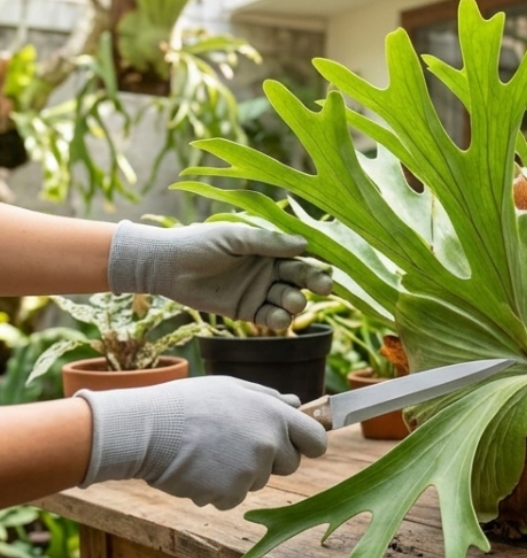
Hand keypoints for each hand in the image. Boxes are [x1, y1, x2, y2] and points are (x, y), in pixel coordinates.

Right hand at [76, 377, 328, 508]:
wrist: (148, 430)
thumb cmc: (187, 404)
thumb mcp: (232, 388)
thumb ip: (269, 398)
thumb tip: (297, 404)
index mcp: (275, 415)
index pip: (316, 440)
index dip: (307, 445)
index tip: (296, 446)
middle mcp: (269, 444)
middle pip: (290, 465)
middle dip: (271, 460)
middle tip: (237, 446)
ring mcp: (251, 471)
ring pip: (258, 481)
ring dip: (241, 474)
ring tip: (210, 453)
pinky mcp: (230, 494)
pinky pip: (233, 497)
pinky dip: (218, 490)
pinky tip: (198, 471)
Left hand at [108, 222, 331, 328]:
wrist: (167, 265)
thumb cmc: (200, 243)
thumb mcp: (235, 237)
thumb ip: (269, 243)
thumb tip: (304, 245)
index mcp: (270, 249)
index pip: (300, 257)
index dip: (315, 264)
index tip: (327, 271)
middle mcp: (269, 270)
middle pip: (300, 279)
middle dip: (313, 283)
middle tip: (323, 288)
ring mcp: (260, 292)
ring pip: (288, 300)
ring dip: (295, 302)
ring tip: (291, 302)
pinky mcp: (247, 311)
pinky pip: (270, 318)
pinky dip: (278, 319)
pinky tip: (279, 318)